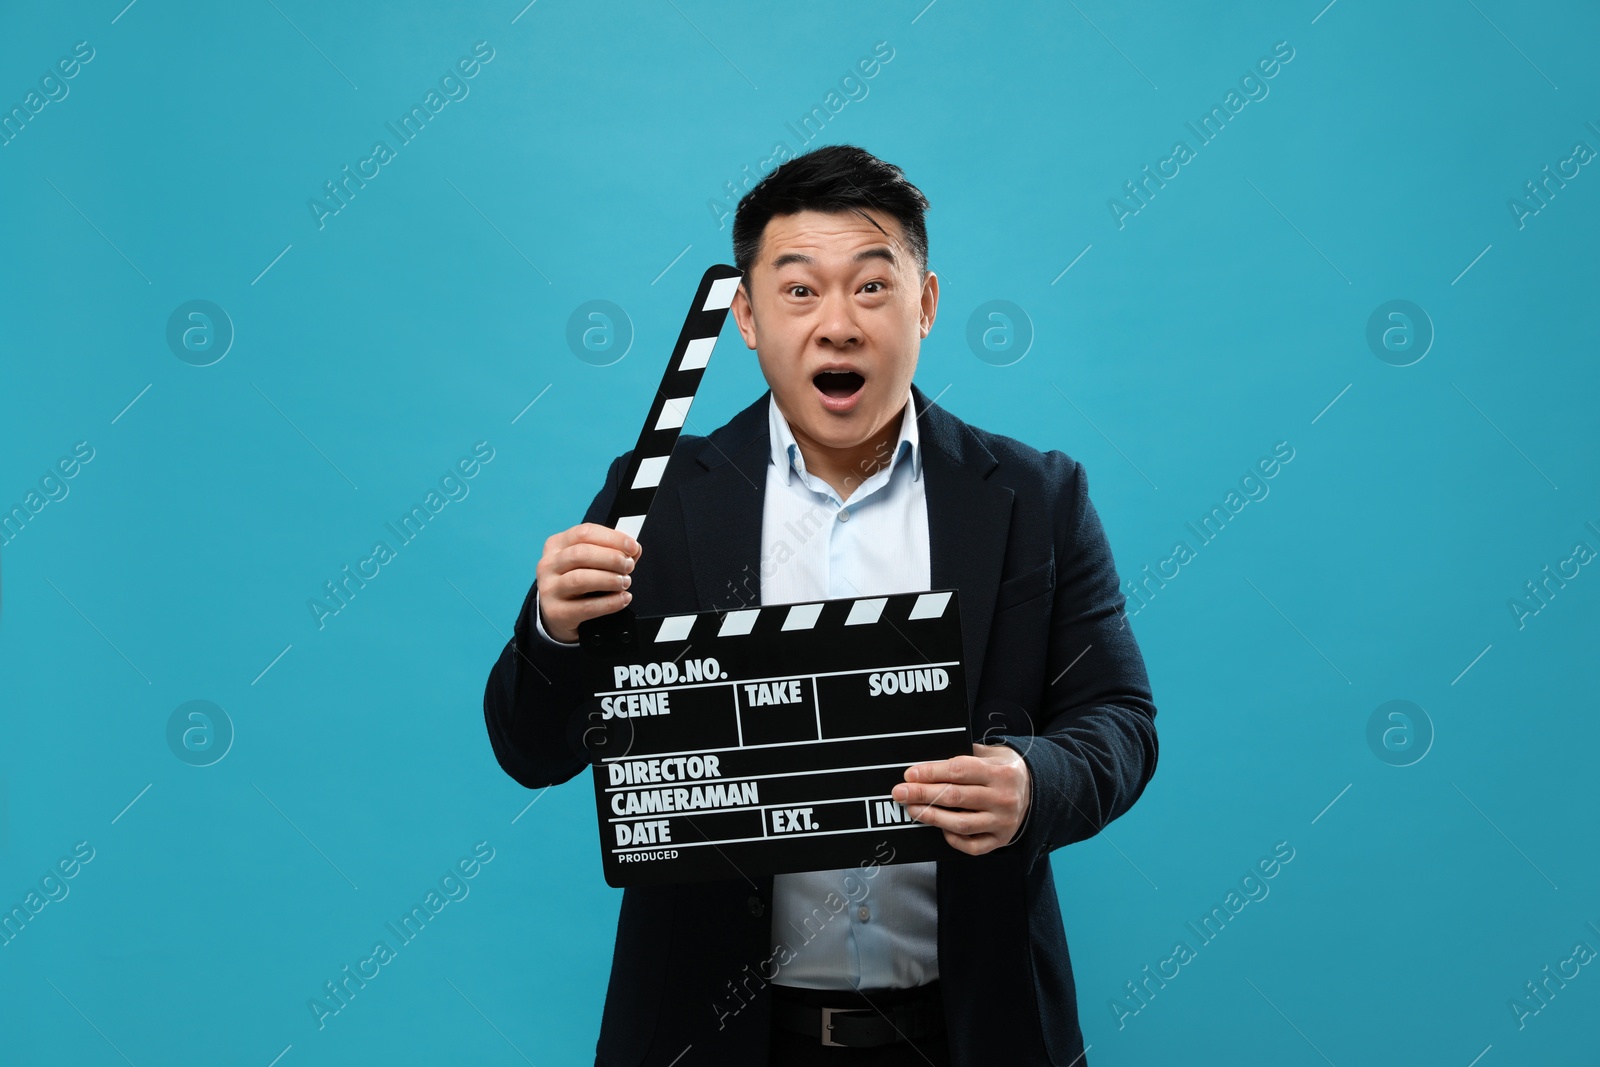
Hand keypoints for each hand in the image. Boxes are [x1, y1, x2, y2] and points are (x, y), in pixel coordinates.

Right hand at [535, 523, 641, 642]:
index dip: (613, 538)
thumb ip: (610, 552)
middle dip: (612, 558)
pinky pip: (587, 607)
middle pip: (581, 554)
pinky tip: (623, 599)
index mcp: (556, 545)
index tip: (633, 547)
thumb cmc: (576, 582)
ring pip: (581, 579)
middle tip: (629, 566)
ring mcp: (549, 589)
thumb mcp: (587, 562)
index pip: (584, 533)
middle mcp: (548, 564)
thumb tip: (634, 550)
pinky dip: (610, 603)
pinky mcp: (556, 612)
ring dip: (610, 579)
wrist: (557, 615)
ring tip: (625, 582)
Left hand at [891, 743, 1030, 855]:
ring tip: (912, 809)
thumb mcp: (991, 754)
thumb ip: (964, 756)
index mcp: (1000, 772)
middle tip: (900, 793)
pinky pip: (972, 846)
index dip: (931, 772)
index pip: (959, 771)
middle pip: (955, 797)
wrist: (1038, 790)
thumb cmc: (1004, 769)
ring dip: (932, 817)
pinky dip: (952, 839)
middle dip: (923, 794)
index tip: (909, 774)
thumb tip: (927, 765)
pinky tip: (939, 828)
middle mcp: (1003, 798)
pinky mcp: (1001, 840)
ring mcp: (1003, 822)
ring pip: (960, 824)